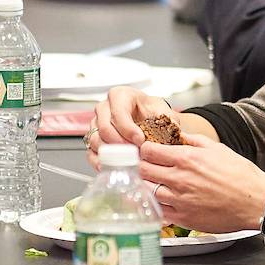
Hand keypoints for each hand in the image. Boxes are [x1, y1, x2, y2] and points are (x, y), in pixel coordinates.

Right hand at [84, 85, 213, 163]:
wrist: (147, 118)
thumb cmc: (151, 112)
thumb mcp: (163, 111)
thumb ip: (168, 120)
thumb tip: (173, 133)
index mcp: (120, 95)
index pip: (118, 113)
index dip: (128, 129)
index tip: (141, 141)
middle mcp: (104, 108)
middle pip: (104, 128)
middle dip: (120, 145)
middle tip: (134, 155)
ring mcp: (96, 123)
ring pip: (96, 140)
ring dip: (111, 155)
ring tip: (128, 163)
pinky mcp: (94, 139)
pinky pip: (91, 152)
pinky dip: (102, 162)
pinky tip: (114, 168)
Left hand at [134, 133, 264, 233]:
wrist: (256, 201)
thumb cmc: (240, 175)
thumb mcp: (217, 148)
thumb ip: (192, 140)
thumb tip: (177, 134)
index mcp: (186, 159)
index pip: (148, 151)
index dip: (144, 150)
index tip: (146, 151)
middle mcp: (179, 179)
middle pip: (142, 171)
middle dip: (140, 167)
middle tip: (143, 167)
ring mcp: (180, 201)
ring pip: (146, 192)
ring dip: (145, 186)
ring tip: (150, 184)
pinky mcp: (184, 218)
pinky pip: (158, 212)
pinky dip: (154, 206)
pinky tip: (159, 201)